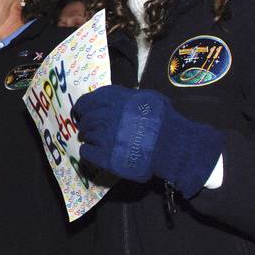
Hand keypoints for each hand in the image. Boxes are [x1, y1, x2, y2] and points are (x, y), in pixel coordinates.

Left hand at [74, 85, 222, 198]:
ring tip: (102, 141)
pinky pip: (86, 151)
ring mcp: (105, 137)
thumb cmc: (164, 121)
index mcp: (116, 100)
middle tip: (92, 129)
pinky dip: (89, 151)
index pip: (87, 101)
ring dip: (91, 137)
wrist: (173, 146)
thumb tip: (113, 98)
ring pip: (86, 135)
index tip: (82, 112)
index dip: (83, 107)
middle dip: (87, 124)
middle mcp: (107, 116)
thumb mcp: (147, 98)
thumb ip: (126, 97)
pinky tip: (97, 152)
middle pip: (86, 119)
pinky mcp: (105, 156)